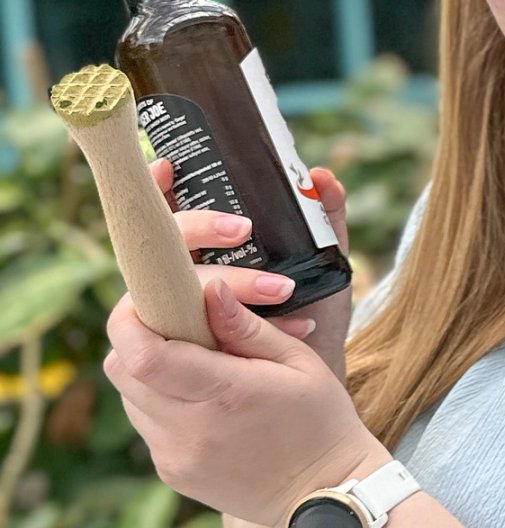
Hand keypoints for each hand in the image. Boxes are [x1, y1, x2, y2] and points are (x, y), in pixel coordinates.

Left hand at [104, 282, 386, 527]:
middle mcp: (188, 430)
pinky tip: (205, 400)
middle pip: (122, 368)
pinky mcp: (170, 471)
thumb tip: (208, 290)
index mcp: (225, 395)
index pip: (143, 354)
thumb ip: (246, 327)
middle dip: (140, 336)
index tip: (156, 298)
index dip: (134, 319)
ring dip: (151, 369)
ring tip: (200, 364)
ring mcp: (174, 456)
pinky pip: (146, 422)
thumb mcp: (298, 363)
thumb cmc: (321, 420)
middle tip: (182, 325)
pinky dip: (163, 399)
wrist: (324, 494)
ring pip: (129, 394)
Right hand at [152, 159, 353, 379]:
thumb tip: (321, 177)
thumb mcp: (326, 257)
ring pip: (173, 290)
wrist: (321, 362)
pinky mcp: (191, 351)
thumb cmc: (315, 301)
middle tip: (244, 229)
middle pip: (162, 243)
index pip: (164, 211)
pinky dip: (240, 328)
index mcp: (203, 246)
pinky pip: (197, 339)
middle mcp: (179, 276)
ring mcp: (177, 314)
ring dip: (226, 283)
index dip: (154, 186)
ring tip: (284, 289)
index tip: (170, 165)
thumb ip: (326, 215)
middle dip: (198, 229)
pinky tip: (295, 326)